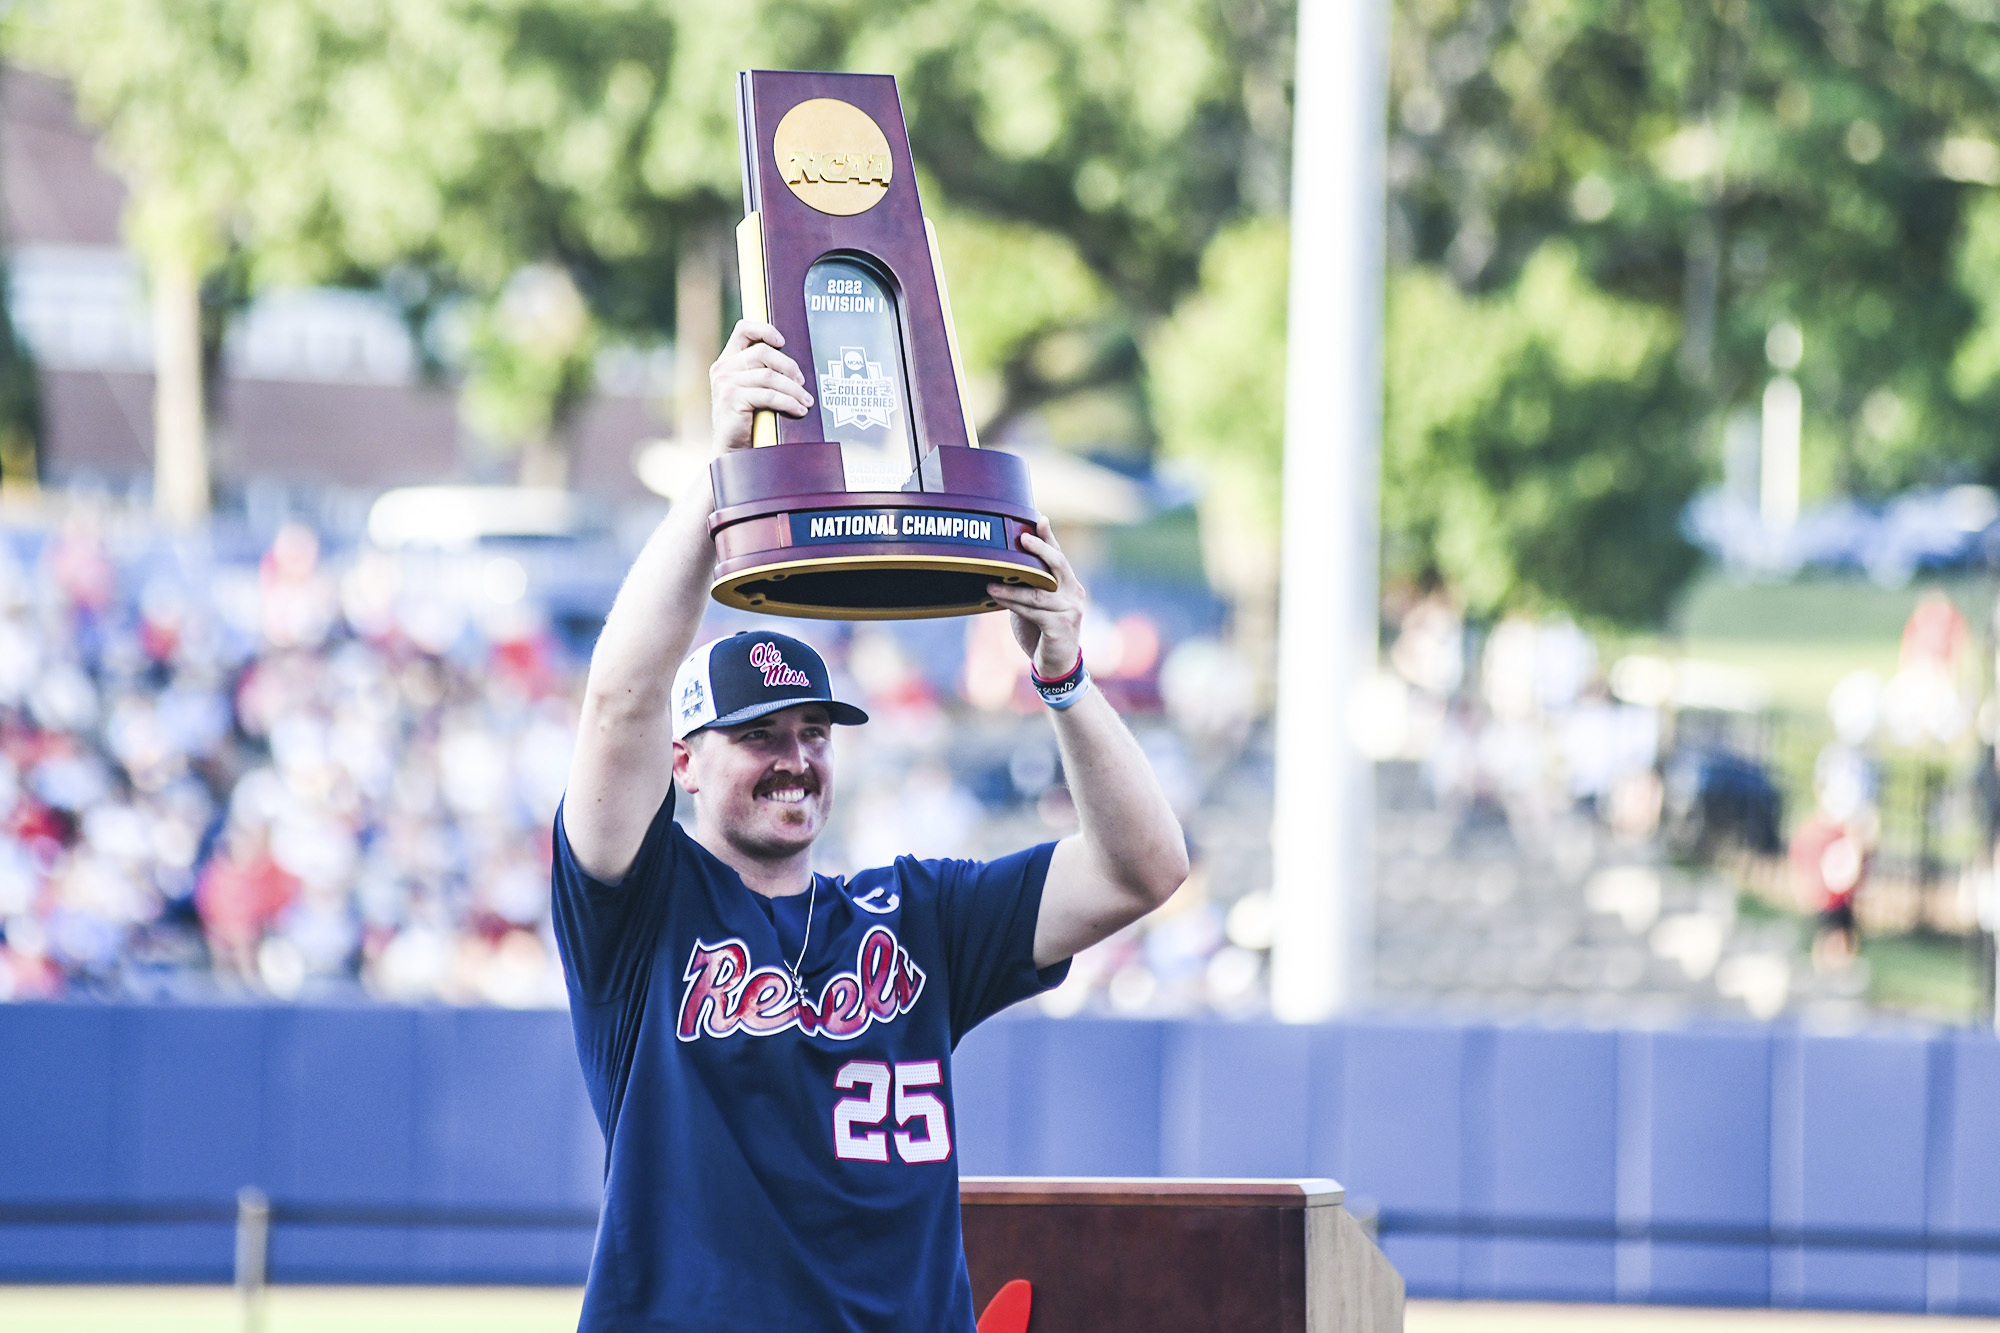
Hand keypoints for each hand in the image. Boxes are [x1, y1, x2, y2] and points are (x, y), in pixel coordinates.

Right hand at [709, 320, 812, 453]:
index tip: (783, 342)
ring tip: (806, 401)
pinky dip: (788, 402)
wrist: (732, 451)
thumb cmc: (748, 421)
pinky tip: (799, 410)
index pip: (743, 330)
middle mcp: (723, 368)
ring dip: (793, 389)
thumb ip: (762, 373)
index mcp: (727, 361)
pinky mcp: (731, 398)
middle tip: (803, 383)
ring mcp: (725, 382)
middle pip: (763, 352)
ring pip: (769, 376)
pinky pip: (768, 395)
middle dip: (789, 367)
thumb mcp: (751, 391)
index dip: (765, 330)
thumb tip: (795, 366)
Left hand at [986, 520, 1084, 679]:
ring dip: (1011, 585)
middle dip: (1040, 549)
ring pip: (1038, 591)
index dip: (1049, 538)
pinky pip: (1033, 610)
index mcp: (1069, 585)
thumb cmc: (1043, 633)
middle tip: (1021, 539)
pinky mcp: (1060, 626)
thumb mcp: (1036, 605)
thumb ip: (1030, 587)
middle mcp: (1074, 594)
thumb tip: (1003, 568)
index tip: (1039, 519)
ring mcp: (1070, 610)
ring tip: (990, 579)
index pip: (1059, 557)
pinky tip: (996, 595)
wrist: (1056, 667)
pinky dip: (1012, 602)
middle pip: (1057, 565)